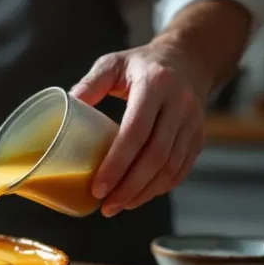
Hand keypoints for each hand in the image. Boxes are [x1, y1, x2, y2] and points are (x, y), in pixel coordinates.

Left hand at [70, 39, 208, 216]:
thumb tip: (64, 107)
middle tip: (106, 206)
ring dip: (144, 192)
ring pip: (171, 166)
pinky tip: (140, 196)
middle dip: (129, 186)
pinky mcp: (199, 136)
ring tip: (119, 205)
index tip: (98, 187)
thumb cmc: (141, 64)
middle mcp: (179, 105)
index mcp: (155, 85)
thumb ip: (89, 84)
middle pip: (156, 156)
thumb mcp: (112, 63)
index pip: (136, 132)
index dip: (117, 164)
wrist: (188, 59)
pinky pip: (182, 168)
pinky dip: (161, 187)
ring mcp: (193, 122)